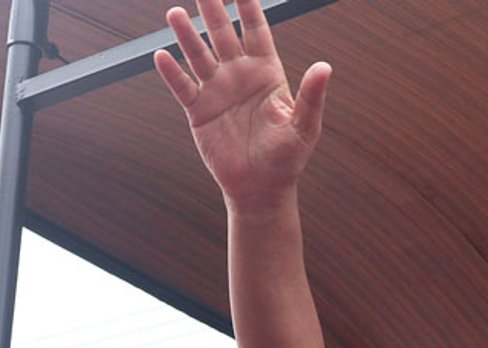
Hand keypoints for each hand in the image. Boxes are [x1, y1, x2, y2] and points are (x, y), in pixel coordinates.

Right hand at [153, 0, 330, 210]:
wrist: (261, 189)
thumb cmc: (287, 160)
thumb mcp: (305, 127)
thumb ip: (312, 96)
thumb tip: (325, 67)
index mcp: (267, 73)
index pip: (256, 30)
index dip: (248, 5)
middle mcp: (239, 75)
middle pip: (222, 33)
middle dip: (212, 8)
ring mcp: (217, 90)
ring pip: (199, 54)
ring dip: (187, 35)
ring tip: (176, 14)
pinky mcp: (199, 110)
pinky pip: (182, 86)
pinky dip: (171, 72)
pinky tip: (162, 56)